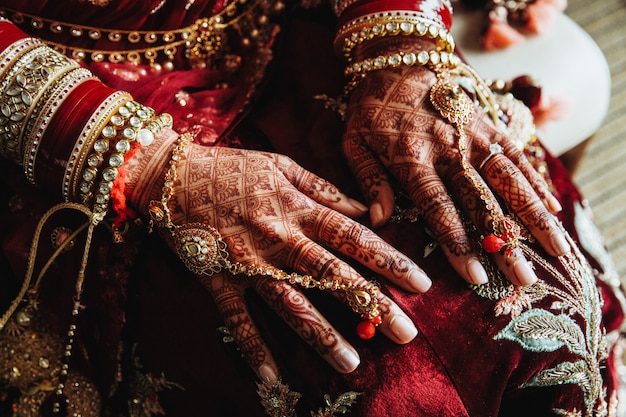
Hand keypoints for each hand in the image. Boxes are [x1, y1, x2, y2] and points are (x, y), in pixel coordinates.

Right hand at [126, 130, 431, 383]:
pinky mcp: (218, 280)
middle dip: (371, 304)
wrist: (173, 176)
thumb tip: (365, 209)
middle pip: (332, 275)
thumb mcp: (283, 165)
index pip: (354, 236)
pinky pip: (237, 319)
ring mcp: (248, 263)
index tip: (421, 285)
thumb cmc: (233, 168)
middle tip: (405, 333)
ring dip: (321, 334)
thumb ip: (325, 189)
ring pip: (290, 303)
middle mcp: (279, 238)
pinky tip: (272, 378)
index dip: (390, 260)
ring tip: (351, 363)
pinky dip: (252, 348)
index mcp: (299, 208)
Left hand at [341, 38, 568, 286]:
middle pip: (481, 201)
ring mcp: (472, 135)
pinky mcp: (487, 124)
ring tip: (556, 249)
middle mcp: (447, 149)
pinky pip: (515, 155)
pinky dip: (535, 181)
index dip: (457, 242)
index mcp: (411, 159)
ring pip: (509, 180)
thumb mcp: (354, 143)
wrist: (396, 60)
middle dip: (503, 241)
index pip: (438, 207)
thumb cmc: (371, 109)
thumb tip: (378, 221)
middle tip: (524, 277)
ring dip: (533, 216)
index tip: (476, 274)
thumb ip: (368, 180)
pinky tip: (553, 207)